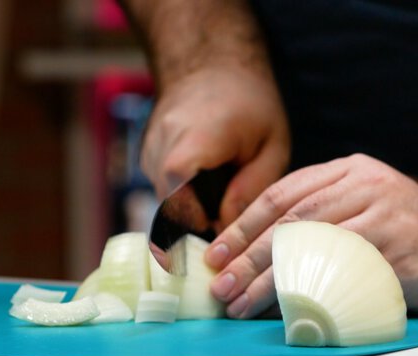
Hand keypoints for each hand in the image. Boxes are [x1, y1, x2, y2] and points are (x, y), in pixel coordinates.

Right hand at [141, 65, 289, 224]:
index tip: (218, 229)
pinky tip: (203, 182)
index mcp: (198, 138)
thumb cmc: (249, 104)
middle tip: (224, 221)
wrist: (212, 64)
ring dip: (188, 208)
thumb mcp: (271, 145)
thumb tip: (227, 228)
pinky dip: (181, 195)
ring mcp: (149, 148)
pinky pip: (161, 188)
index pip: (177, 192)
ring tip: (217, 196)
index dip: (194, 219)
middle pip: (169, 203)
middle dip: (195, 220)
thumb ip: (252, 188)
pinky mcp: (146, 154)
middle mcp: (164, 142)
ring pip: (163, 199)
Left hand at [204, 154, 417, 317]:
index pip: (281, 195)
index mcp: (347, 170)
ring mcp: (385, 215)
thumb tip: (250, 255)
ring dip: (271, 280)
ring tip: (243, 304)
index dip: (242, 226)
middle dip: (248, 257)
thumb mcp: (359, 206)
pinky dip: (311, 292)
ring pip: (312, 246)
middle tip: (222, 286)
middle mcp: (366, 185)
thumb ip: (316, 216)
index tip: (215, 255)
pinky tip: (286, 311)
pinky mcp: (400, 250)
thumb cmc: (402, 232)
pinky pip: (344, 273)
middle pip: (291, 221)